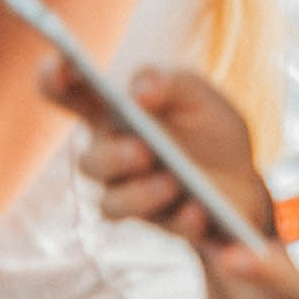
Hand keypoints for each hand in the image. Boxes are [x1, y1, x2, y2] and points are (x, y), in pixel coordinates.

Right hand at [56, 61, 270, 249]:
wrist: (243, 179)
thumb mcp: (197, 94)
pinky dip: (186, 222)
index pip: (68, 95)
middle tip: (141, 150)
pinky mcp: (171, 225)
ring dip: (141, 195)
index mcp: (110, 116)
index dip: (55, 79)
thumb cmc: (207, 128)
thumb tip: (138, 94)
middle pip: (91, 162)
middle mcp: (112, 159)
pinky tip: (200, 210)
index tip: (64, 67)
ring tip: (172, 182)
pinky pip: (170, 230)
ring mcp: (136, 196)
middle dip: (112, 158)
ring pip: (113, 205)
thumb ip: (167, 81)